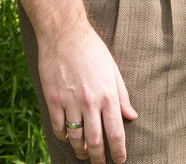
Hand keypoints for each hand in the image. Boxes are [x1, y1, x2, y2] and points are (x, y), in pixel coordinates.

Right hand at [15, 0, 137, 162]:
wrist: (65, 34)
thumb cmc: (93, 51)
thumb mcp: (113, 71)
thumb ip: (123, 96)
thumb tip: (132, 117)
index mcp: (108, 95)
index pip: (116, 133)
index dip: (118, 151)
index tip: (120, 160)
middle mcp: (90, 102)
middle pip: (95, 141)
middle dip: (99, 158)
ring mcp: (70, 102)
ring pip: (75, 138)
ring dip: (80, 151)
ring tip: (84, 154)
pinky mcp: (53, 99)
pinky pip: (59, 127)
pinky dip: (63, 137)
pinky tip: (68, 137)